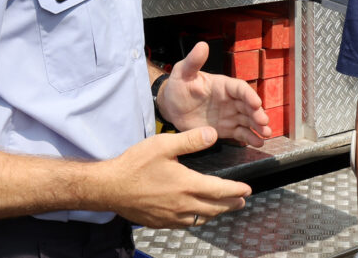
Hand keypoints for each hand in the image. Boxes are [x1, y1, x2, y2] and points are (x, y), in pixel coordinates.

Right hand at [103, 126, 250, 227]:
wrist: (110, 187)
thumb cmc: (134, 165)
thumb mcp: (163, 145)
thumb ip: (190, 140)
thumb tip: (212, 134)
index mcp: (187, 185)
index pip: (220, 191)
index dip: (236, 190)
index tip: (247, 189)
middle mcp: (183, 205)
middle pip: (215, 208)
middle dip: (230, 204)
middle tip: (241, 201)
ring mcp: (172, 216)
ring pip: (201, 218)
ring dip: (216, 213)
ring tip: (222, 208)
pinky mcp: (161, 222)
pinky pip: (186, 224)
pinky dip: (198, 219)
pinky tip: (196, 215)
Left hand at [157, 41, 272, 146]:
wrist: (172, 107)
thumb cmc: (178, 86)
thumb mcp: (183, 72)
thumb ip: (193, 61)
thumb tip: (202, 44)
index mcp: (223, 85)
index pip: (240, 88)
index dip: (249, 95)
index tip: (256, 103)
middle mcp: (230, 100)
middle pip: (248, 106)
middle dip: (258, 114)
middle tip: (264, 122)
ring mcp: (230, 115)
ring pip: (248, 120)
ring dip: (258, 126)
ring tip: (266, 134)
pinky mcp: (226, 129)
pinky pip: (241, 133)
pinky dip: (250, 137)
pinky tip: (258, 142)